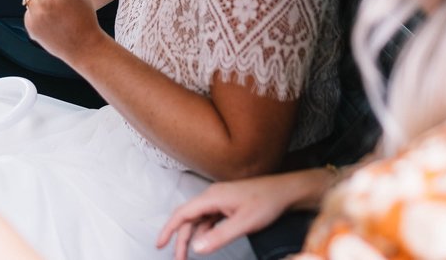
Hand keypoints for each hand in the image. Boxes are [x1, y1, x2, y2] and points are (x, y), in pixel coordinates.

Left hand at [23, 0, 106, 64]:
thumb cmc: (84, 13)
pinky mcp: (31, 26)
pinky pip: (28, 11)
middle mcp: (48, 0)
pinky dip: (37, 15)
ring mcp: (38, 14)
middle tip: (62, 4)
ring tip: (56, 13)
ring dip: (41, 1)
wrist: (84, 45)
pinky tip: (50, 23)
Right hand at [157, 174, 310, 259]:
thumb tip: (196, 248)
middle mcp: (212, 197)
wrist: (285, 192)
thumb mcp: (244, 223)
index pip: (182, 213)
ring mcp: (220, 201)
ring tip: (187, 256)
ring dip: (191, 237)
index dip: (168, 229)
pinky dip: (203, 232)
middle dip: (179, 239)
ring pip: (198, 220)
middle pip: (188, 218)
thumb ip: (219, 237)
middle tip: (177, 259)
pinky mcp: (227, 206)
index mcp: (212, 197)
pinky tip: (204, 243)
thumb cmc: (267, 202)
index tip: (160, 244)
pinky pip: (208, 220)